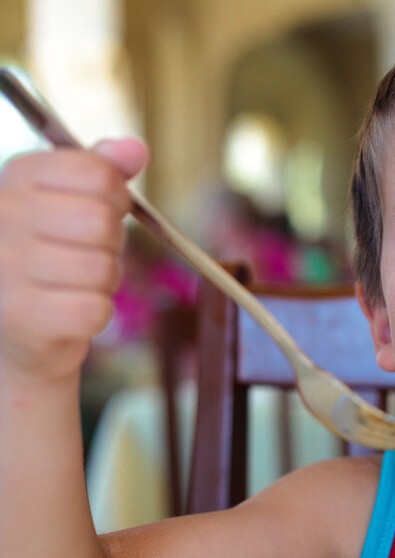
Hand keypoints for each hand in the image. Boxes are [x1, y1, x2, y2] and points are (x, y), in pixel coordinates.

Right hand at [0, 138, 148, 381]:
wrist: (15, 327)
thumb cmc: (51, 255)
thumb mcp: (71, 201)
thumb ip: (101, 171)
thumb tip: (135, 148)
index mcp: (16, 175)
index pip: (96, 173)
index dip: (115, 198)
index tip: (99, 212)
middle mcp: (1, 214)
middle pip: (101, 221)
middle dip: (110, 243)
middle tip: (85, 253)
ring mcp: (5, 266)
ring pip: (101, 267)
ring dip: (102, 281)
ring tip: (73, 283)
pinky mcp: (21, 315)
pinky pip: (95, 309)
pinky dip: (94, 314)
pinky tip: (66, 310)